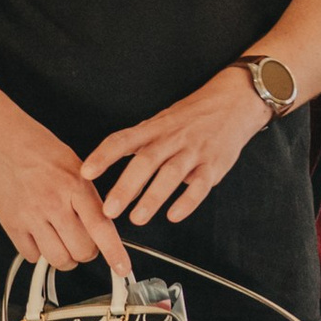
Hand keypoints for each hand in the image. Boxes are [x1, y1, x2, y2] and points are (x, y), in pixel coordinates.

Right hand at [0, 110, 132, 274]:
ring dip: (65, 257)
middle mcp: (55, 203)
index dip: (114, 253)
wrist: (0, 140)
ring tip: (62, 242)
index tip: (122, 268)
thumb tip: (103, 225)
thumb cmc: (37, 148)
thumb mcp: (74, 165)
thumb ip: (88, 196)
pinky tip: (40, 237)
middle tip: (84, 242)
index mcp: (75, 186)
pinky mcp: (12, 224)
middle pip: (82, 251)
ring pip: (59, 259)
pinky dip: (39, 253)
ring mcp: (32, 216)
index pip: (101, 228)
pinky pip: (32, 256)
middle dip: (87, 252)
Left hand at [84, 67, 265, 228]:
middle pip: (146, 160)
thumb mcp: (161, 123)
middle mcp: (172, 138)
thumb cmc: (192, 116)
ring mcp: (194, 151)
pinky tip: (174, 215)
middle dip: (126, 186)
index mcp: (154, 128)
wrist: (234, 102)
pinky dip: (187, 201)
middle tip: (109, 209)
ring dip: (153, 197)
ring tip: (137, 218)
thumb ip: (139, 148)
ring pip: (171, 174)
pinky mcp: (214, 164)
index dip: (104, 155)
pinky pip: (201, 184)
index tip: (86, 172)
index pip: (123, 139)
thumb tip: (116, 179)